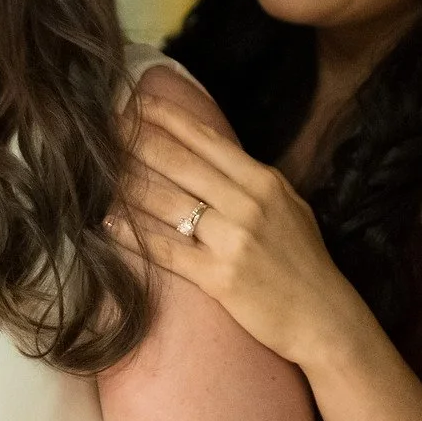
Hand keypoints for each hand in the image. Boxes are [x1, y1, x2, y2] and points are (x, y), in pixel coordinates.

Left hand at [107, 94, 372, 373]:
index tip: (135, 102)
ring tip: (96, 171)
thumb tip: (209, 154)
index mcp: (263, 181)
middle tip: (103, 128)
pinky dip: (132, 235)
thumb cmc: (304, 262)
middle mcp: (247, 203)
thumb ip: (249, 180)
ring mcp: (233, 240)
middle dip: (136, 141)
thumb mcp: (287, 206)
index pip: (205, 139)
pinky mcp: (219, 277)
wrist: (325, 318)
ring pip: (167, 202)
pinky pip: (165, 249)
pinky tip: (108, 223)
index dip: (166, 118)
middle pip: (179, 163)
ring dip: (127, 185)